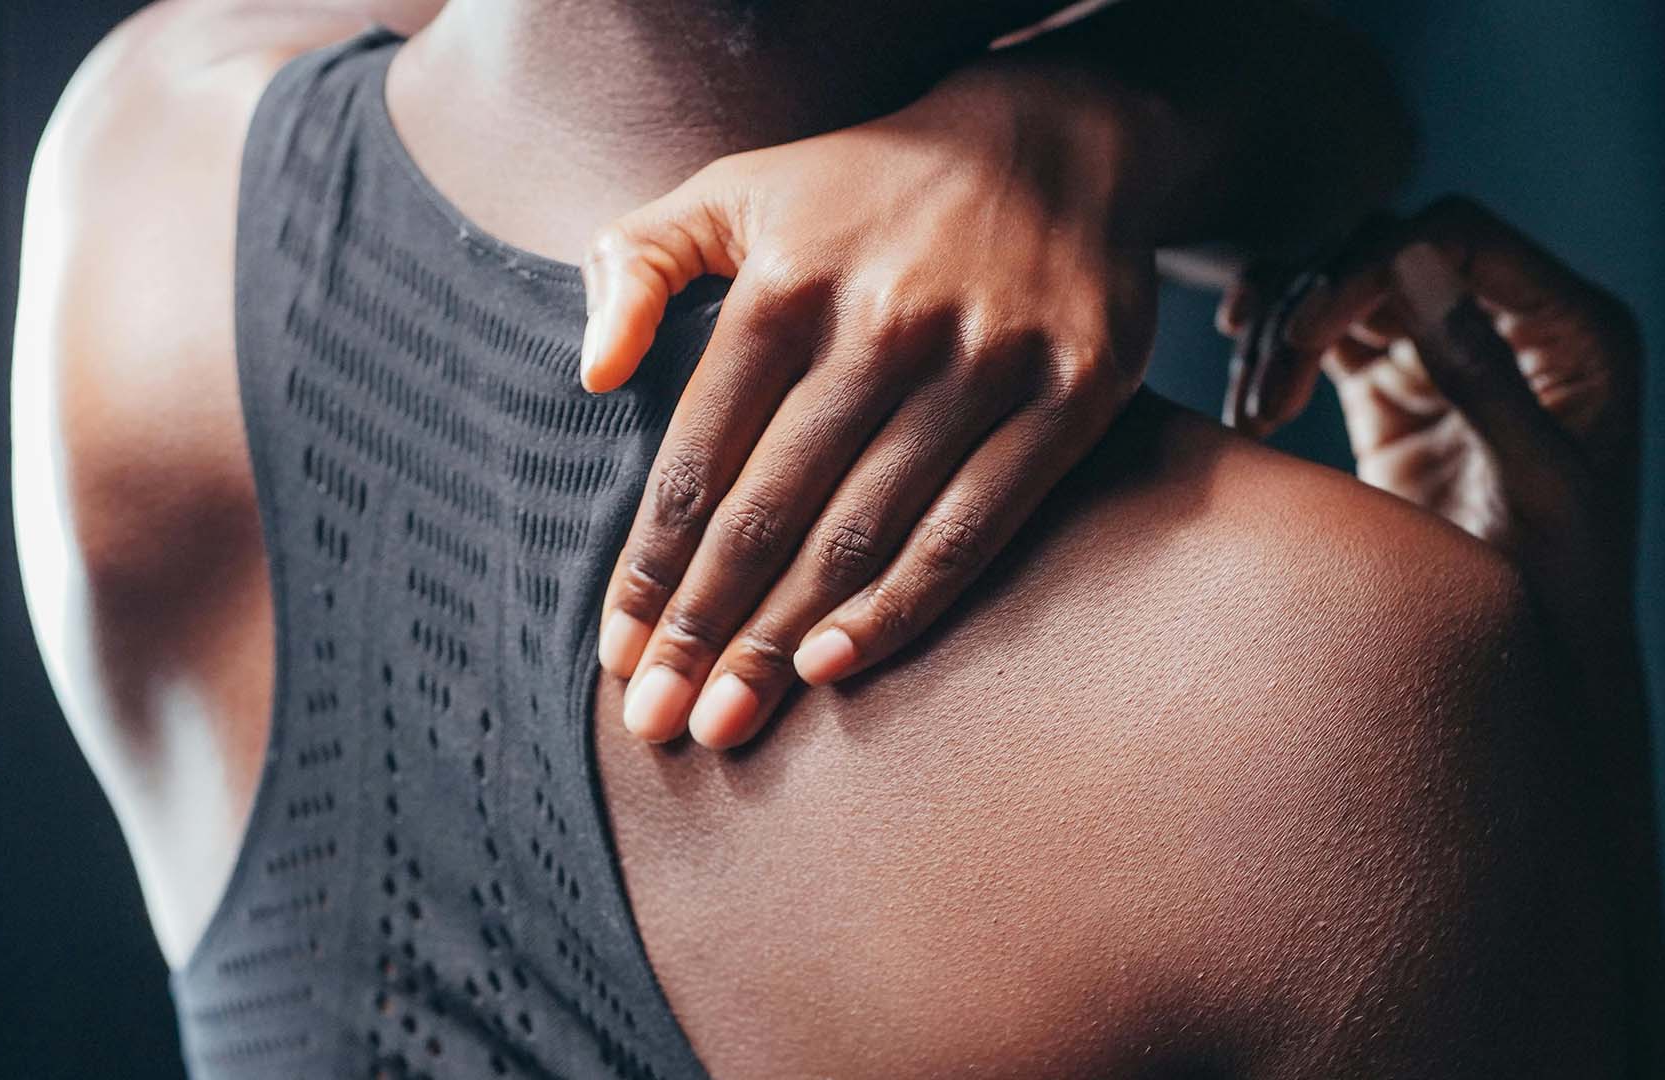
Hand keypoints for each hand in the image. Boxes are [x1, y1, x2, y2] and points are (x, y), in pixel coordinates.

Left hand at [580, 72, 1157, 748]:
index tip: (615, 650)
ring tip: (726, 720)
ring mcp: (982, 362)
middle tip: (656, 722)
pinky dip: (904, 604)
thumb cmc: (866, 189)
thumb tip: (593, 375)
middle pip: (771, 510)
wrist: (1055, 142)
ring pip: (863, 532)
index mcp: (787, 280)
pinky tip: (838, 668)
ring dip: (785, 640)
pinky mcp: (1071, 396)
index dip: (651, 562)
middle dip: (703, 628)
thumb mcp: (735, 189)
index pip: (701, 453)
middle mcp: (881, 323)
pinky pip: (973, 525)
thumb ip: (638, 261)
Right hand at [1221, 197, 1641, 633]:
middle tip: (1268, 391)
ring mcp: (1449, 350)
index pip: (1460, 238)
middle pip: (1387, 249)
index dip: (1370, 265)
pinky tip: (1254, 414)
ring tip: (1257, 417)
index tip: (1303, 335)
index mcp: (1574, 327)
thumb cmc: (1559, 587)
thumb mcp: (1536, 480)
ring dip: (1282, 336)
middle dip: (1313, 306)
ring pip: (1343, 287)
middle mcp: (1513, 321)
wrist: (1532, 662)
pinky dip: (1275, 361)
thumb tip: (1412, 254)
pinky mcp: (1396, 387)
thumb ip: (1483, 369)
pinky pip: (1324, 340)